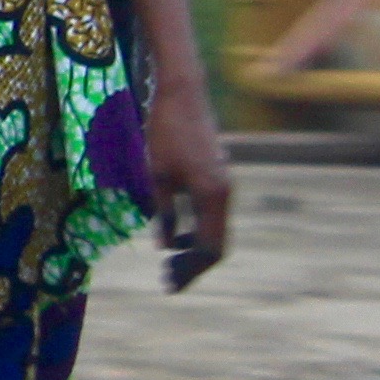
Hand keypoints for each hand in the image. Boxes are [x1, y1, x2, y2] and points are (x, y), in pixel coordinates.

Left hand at [148, 77, 234, 288]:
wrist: (183, 95)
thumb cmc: (164, 132)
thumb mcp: (155, 175)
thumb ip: (161, 211)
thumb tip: (165, 246)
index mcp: (212, 196)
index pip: (209, 248)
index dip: (190, 270)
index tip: (170, 284)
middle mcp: (225, 194)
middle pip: (217, 243)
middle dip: (193, 265)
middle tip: (168, 280)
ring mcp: (224, 185)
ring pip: (216, 230)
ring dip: (194, 248)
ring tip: (169, 261)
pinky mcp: (217, 177)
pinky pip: (211, 215)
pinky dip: (196, 230)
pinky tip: (174, 235)